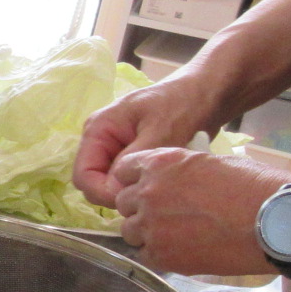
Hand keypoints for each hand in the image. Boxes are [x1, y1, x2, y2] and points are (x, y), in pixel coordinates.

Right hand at [73, 73, 226, 208]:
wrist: (207, 93)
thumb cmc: (183, 104)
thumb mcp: (160, 132)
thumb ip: (132, 160)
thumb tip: (115, 192)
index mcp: (98, 130)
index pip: (83, 175)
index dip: (103, 193)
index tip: (133, 198)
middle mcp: (101, 141)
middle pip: (93, 183)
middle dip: (116, 193)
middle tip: (150, 194)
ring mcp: (115, 149)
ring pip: (110, 185)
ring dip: (130, 190)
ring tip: (158, 186)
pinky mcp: (130, 156)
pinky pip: (125, 180)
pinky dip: (140, 185)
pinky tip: (160, 182)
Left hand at [109, 149, 290, 274]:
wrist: (275, 220)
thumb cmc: (254, 186)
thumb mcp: (210, 163)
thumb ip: (180, 172)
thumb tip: (174, 183)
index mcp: (160, 163)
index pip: (123, 170)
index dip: (134, 181)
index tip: (146, 188)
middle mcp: (148, 192)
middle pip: (123, 203)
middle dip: (139, 208)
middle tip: (165, 214)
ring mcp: (151, 226)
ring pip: (130, 231)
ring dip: (146, 232)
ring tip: (175, 234)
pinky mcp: (161, 254)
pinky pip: (144, 254)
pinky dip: (158, 253)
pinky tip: (181, 250)